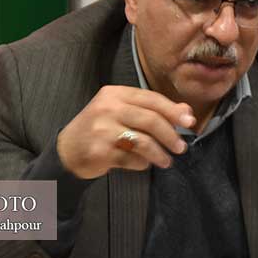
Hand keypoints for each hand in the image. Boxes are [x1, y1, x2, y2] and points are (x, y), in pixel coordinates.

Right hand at [56, 86, 194, 178]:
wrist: (67, 150)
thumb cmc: (101, 128)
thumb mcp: (124, 112)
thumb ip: (153, 110)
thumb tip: (186, 111)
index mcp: (115, 94)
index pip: (151, 99)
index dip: (173, 111)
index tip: (190, 122)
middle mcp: (107, 108)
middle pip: (150, 120)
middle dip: (170, 135)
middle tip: (181, 147)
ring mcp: (102, 130)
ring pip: (143, 141)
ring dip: (159, 153)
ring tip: (166, 161)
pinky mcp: (99, 151)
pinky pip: (131, 158)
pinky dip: (142, 164)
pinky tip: (143, 164)